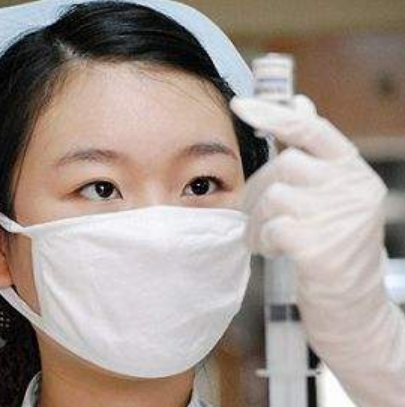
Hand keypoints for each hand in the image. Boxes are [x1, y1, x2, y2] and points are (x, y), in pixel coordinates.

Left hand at [230, 94, 404, 406]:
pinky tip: (272, 251)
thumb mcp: (331, 197)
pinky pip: (272, 228)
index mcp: (354, 171)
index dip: (274, 115)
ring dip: (258, 219)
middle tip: (256, 217)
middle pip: (283, 166)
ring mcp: (341, 219)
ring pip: (273, 197)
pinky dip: (262, 240)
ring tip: (265, 238)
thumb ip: (313, 154)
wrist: (354, 309)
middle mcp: (354, 189)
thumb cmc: (333, 249)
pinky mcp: (322, 249)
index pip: (312, 131)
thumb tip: (299, 102)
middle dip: (259, 190)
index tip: (239, 103)